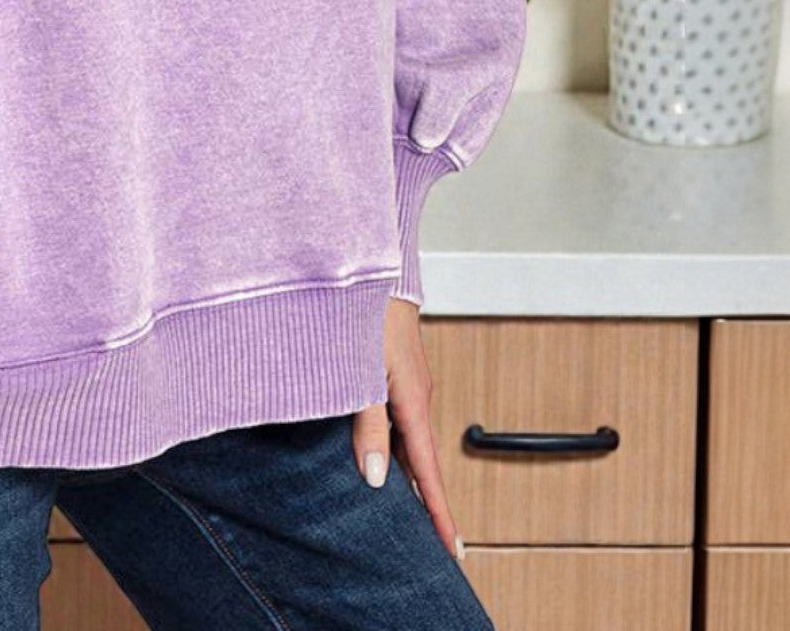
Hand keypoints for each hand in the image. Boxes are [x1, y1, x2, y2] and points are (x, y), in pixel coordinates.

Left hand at [350, 295, 464, 561]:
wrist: (372, 264)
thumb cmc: (366, 310)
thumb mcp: (363, 371)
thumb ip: (367, 423)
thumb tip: (373, 476)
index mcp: (411, 400)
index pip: (427, 470)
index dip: (438, 512)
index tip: (451, 549)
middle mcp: (415, 395)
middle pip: (421, 461)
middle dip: (429, 503)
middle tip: (433, 545)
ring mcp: (407, 383)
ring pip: (409, 440)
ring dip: (409, 475)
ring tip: (408, 512)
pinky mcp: (395, 372)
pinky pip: (400, 419)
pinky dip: (396, 446)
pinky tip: (381, 454)